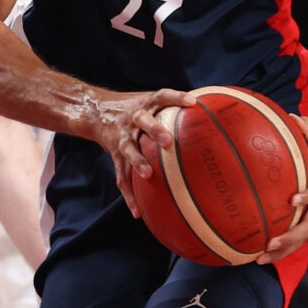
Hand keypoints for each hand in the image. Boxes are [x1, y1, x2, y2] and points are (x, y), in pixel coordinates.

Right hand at [92, 88, 195, 216]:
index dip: (176, 97)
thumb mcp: (151, 100)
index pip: (162, 95)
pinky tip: (137, 212)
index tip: (192, 102)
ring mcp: (123, 136)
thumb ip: (175, 106)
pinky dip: (129, 194)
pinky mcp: (115, 154)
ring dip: (138, 161)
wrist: (96, 111)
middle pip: (142, 120)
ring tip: (148, 175)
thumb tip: (211, 114)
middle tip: (167, 141)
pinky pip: (121, 175)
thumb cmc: (136, 108)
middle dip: (154, 129)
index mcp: (146, 103)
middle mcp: (133, 118)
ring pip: (129, 149)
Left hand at [257, 115, 307, 263]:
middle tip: (270, 243)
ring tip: (260, 258)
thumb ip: (307, 130)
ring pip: (303, 239)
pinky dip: (283, 250)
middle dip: (290, 237)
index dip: (307, 196)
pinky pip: (299, 240)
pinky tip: (261, 256)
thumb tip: (291, 117)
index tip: (293, 200)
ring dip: (283, 250)